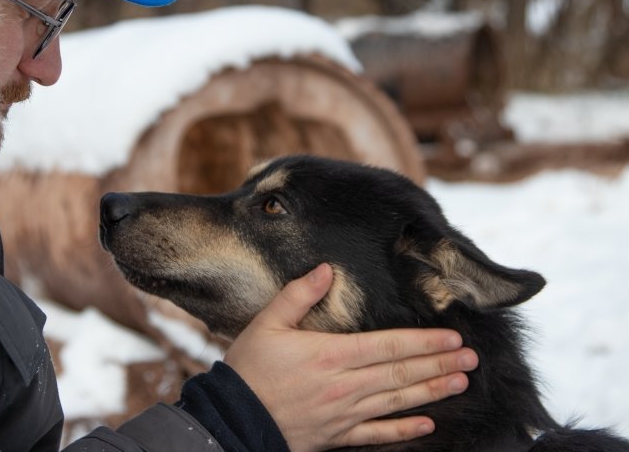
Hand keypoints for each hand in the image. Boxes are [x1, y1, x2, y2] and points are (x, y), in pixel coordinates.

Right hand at [223, 263, 478, 451]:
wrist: (232, 418)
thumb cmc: (249, 368)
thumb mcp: (267, 323)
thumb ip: (298, 295)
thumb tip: (326, 269)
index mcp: (330, 355)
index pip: (388, 345)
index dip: (423, 341)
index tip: (452, 337)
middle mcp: (345, 385)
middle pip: (401, 372)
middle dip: (439, 364)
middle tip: (471, 358)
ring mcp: (344, 413)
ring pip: (397, 401)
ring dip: (431, 391)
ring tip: (460, 382)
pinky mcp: (337, 435)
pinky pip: (377, 434)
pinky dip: (403, 430)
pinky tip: (426, 424)